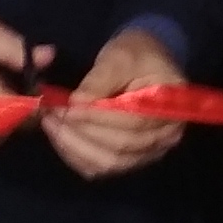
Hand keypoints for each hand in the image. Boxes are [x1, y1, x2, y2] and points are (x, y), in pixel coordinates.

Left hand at [45, 27, 189, 179]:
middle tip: (53, 116)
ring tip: (52, 125)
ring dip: (75, 147)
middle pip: (121, 147)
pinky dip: (77, 156)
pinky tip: (60, 138)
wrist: (144, 62)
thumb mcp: (119, 56)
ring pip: (109, 162)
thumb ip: (100, 79)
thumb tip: (77, 102)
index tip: (68, 109)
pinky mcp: (130, 159)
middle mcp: (166, 137)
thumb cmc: (136, 55)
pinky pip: (101, 167)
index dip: (98, 118)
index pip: (133, 122)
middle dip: (82, 133)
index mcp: (171, 107)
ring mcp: (149, 152)